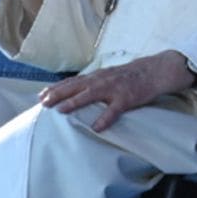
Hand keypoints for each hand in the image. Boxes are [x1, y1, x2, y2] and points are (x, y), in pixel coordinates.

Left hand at [38, 50, 193, 131]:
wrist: (156, 70)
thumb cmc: (132, 76)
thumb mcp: (110, 76)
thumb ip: (95, 84)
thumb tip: (77, 93)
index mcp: (98, 76)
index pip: (73, 82)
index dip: (56, 88)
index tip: (40, 95)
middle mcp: (103, 80)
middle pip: (77, 86)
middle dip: (59, 94)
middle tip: (43, 102)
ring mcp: (115, 88)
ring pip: (91, 94)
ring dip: (75, 102)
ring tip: (60, 110)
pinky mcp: (128, 97)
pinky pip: (115, 109)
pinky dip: (105, 118)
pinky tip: (96, 127)